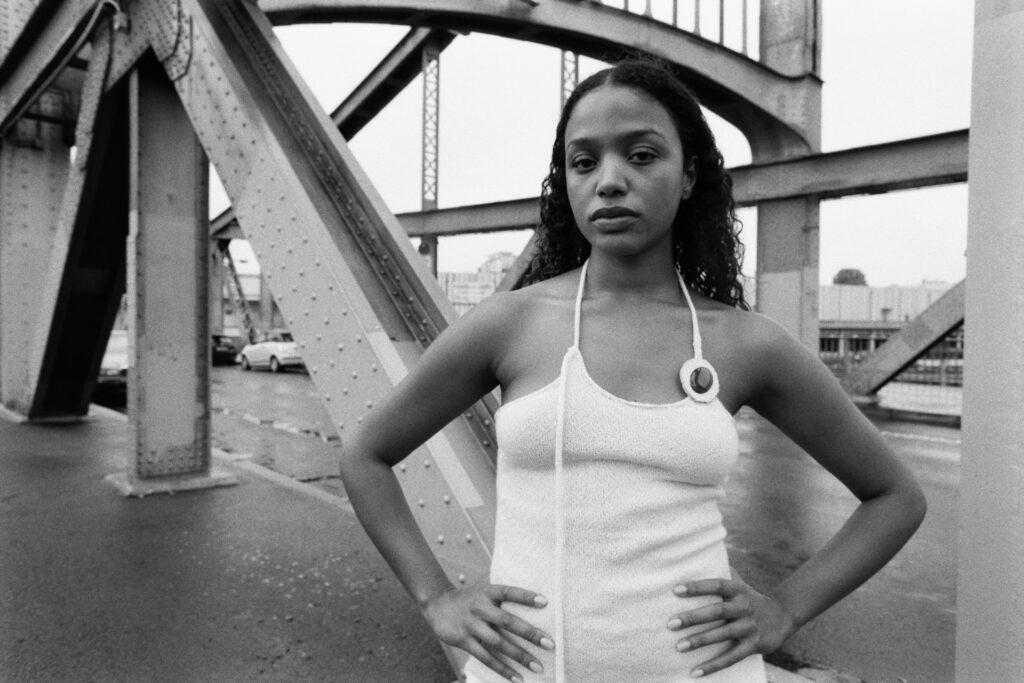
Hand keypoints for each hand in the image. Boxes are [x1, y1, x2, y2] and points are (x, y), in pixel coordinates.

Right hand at [421, 583, 553, 681]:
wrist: (437, 604)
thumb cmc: (470, 598)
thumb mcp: (483, 591)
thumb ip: (502, 598)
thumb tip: (536, 605)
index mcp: (488, 591)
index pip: (509, 592)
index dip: (526, 596)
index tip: (545, 602)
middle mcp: (480, 607)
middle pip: (507, 621)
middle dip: (530, 633)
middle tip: (550, 644)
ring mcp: (471, 624)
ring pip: (498, 643)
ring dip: (519, 656)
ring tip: (538, 667)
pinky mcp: (463, 640)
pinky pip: (486, 657)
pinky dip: (502, 669)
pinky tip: (517, 677)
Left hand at [666, 578, 795, 677]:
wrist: (782, 616)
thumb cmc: (747, 598)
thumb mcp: (738, 583)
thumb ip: (720, 571)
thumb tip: (696, 554)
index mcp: (738, 590)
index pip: (716, 585)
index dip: (697, 587)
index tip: (676, 589)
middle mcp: (744, 607)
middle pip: (717, 611)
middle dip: (693, 618)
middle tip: (670, 623)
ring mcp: (750, 627)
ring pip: (723, 635)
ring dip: (700, 641)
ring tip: (679, 646)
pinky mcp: (754, 646)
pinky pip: (731, 657)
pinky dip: (713, 665)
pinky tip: (695, 671)